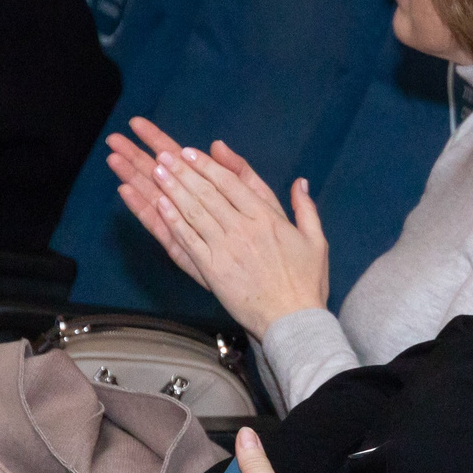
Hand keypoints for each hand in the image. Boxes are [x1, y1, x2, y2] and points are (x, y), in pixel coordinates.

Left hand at [108, 116, 329, 335]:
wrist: (293, 320)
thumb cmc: (307, 282)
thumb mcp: (316, 240)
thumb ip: (306, 208)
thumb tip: (300, 182)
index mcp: (268, 218)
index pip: (232, 183)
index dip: (208, 166)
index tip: (190, 152)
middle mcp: (244, 228)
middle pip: (208, 193)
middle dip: (183, 171)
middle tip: (164, 154)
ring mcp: (226, 249)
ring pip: (195, 212)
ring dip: (173, 189)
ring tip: (156, 170)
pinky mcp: (213, 270)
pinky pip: (189, 240)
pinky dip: (174, 221)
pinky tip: (161, 205)